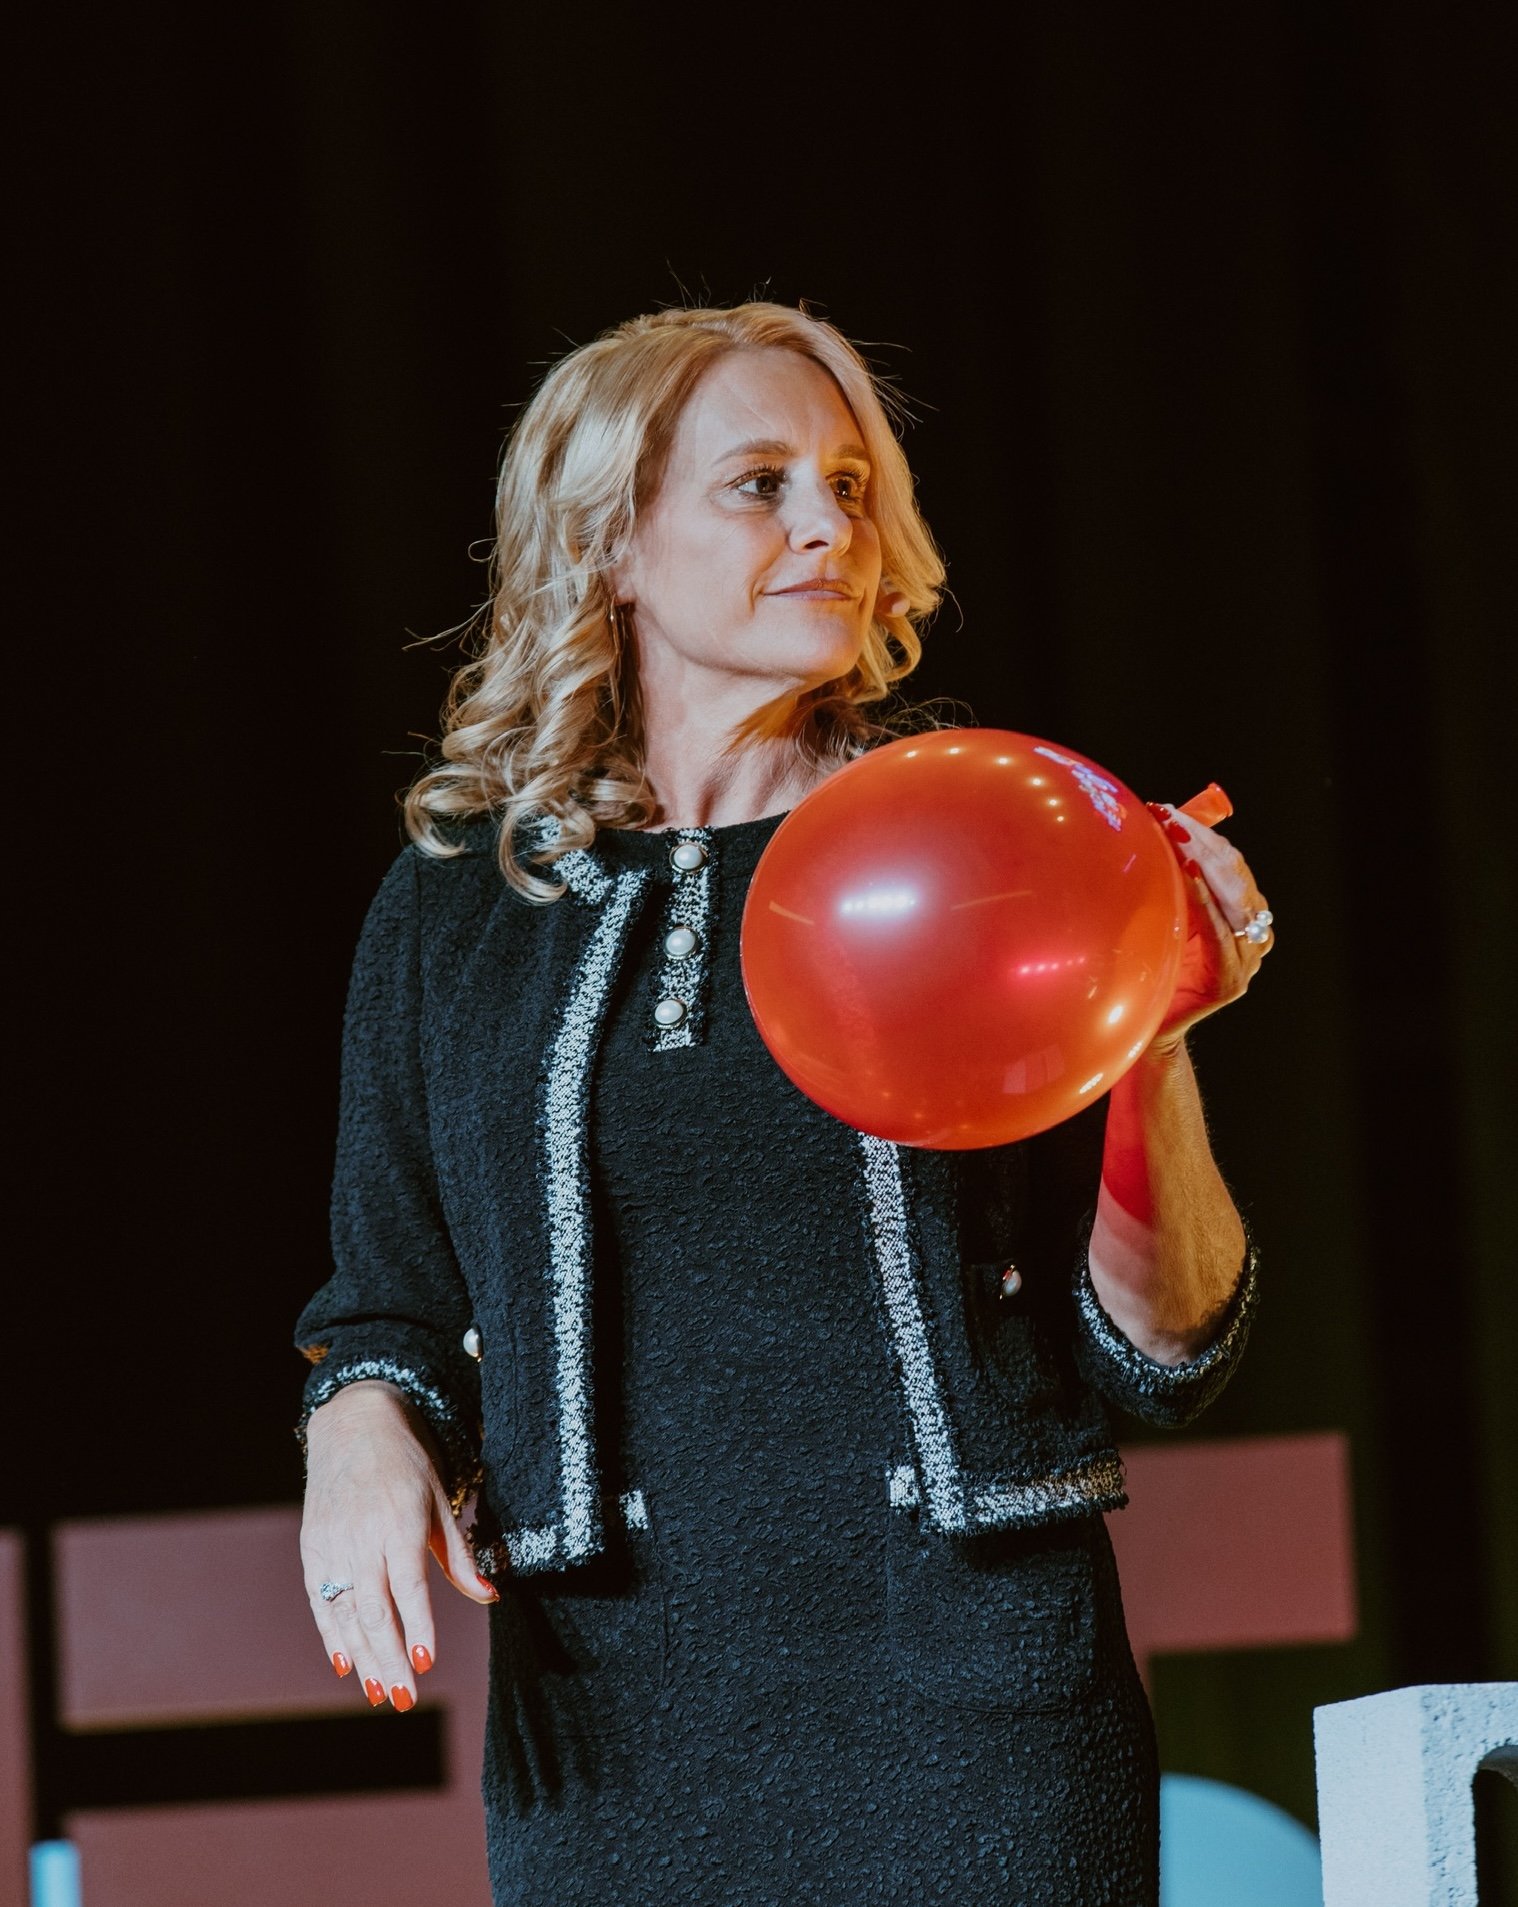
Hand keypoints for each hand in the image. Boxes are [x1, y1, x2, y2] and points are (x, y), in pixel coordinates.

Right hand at [300, 1381, 495, 1708]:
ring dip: (362, 1657)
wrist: (353, 1425)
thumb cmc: (408, 1464)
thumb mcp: (441, 1501)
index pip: (408, 1585)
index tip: (426, 1662)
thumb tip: (491, 1596)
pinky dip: (330, 1634)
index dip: (416, 1625)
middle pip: (373, 1610)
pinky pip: (319, 1600)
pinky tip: (344, 1665)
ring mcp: (332, 1543)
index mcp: (399, 1522)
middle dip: (390, 1658)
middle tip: (405, 1700)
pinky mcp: (311, 1547)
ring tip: (379, 1695)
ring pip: (345, 1613)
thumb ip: (460, 1556)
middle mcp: (362, 1536)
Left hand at [1144, 794, 1273, 1053]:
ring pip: (1238, 902)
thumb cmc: (1148, 958)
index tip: (1169, 811)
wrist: (1137, 1021)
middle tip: (1170, 820)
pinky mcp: (1230, 982)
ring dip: (1206, 866)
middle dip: (1203, 844)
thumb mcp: (1163, 907)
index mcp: (1241, 914)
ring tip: (1178, 840)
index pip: (1232, 864)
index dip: (1205, 835)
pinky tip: (1188, 879)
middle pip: (1237, 877)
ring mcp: (1246, 961)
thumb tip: (1163, 818)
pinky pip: (1223, 936)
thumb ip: (1173, 872)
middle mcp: (1252, 936)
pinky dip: (1207, 904)